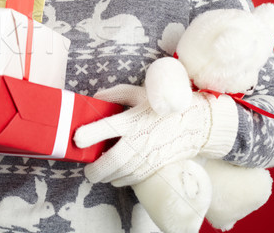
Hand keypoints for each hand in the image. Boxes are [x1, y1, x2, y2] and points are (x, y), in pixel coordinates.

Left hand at [74, 93, 216, 186]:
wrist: (197, 123)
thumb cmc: (164, 106)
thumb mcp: (140, 93)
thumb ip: (116, 94)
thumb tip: (96, 98)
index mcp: (134, 118)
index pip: (109, 126)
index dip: (91, 133)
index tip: (77, 138)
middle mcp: (141, 138)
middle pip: (115, 159)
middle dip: (97, 169)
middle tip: (88, 170)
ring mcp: (150, 154)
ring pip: (124, 173)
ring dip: (108, 177)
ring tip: (98, 175)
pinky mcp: (157, 165)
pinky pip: (136, 178)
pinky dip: (122, 180)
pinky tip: (115, 178)